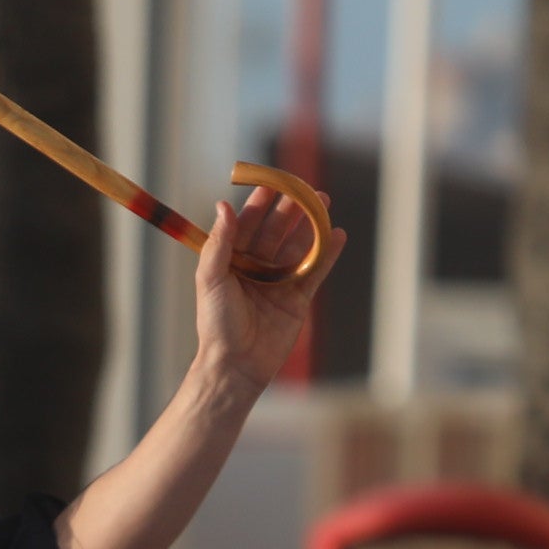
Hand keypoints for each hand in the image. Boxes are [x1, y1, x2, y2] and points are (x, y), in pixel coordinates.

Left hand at [185, 182, 333, 390]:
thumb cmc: (216, 323)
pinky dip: (327, 254)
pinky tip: (338, 235)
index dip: (260, 203)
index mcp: (233, 260)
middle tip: (306, 188)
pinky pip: (315, 271)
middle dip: (292, 209)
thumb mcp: (211, 278)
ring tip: (324, 203)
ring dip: (311, 225)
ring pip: (298, 246)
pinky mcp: (297, 299)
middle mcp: (256, 267)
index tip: (272, 183)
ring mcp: (279, 282)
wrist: (236, 364)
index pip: (248, 224)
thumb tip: (223, 206)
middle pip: (277, 230)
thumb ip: (219, 242)